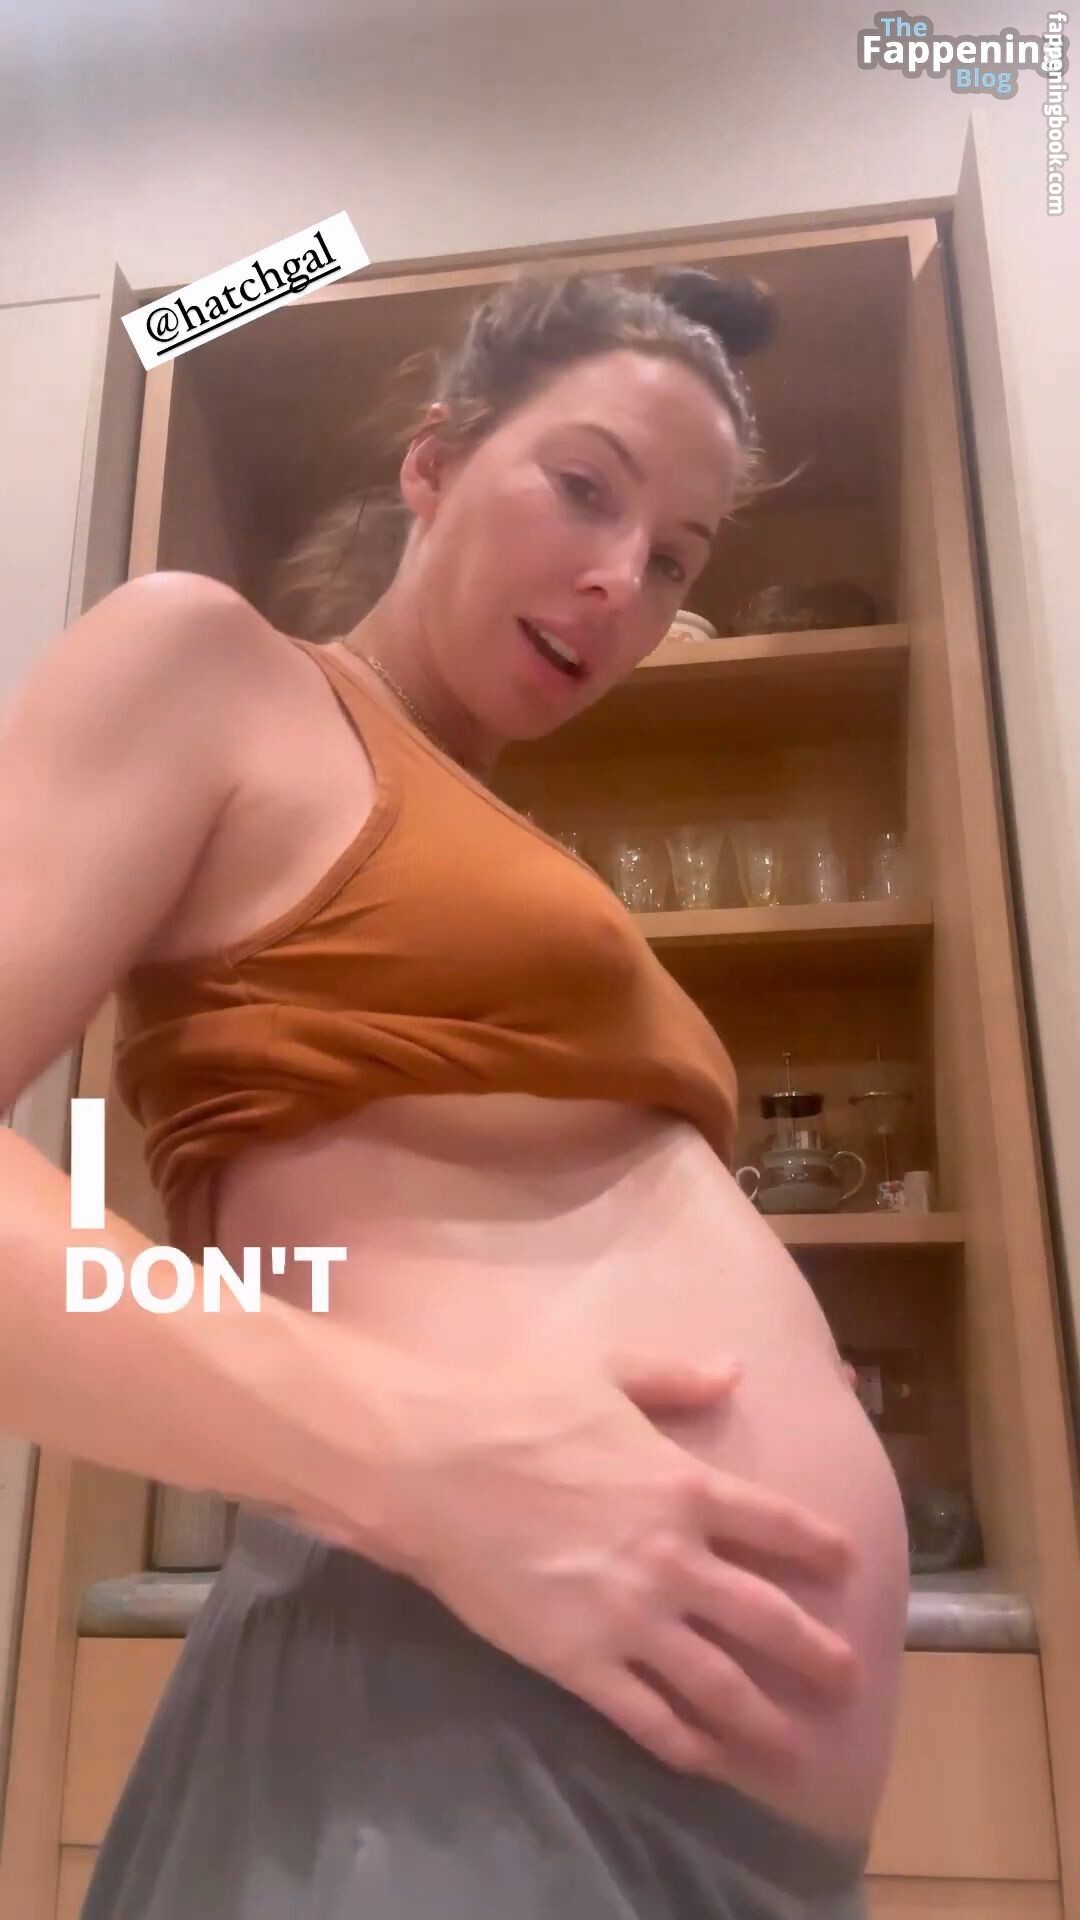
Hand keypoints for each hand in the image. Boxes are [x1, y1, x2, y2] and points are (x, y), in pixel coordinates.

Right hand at [373, 1348, 858, 1784]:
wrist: (434, 1467)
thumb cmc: (517, 1406)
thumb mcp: (605, 1369)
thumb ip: (675, 1377)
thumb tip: (735, 1370)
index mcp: (686, 1485)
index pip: (777, 1524)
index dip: (820, 1547)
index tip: (848, 1566)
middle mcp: (675, 1560)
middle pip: (767, 1616)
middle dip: (816, 1652)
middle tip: (849, 1677)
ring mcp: (631, 1618)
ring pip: (720, 1682)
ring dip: (766, 1718)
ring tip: (798, 1748)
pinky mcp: (581, 1662)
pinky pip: (648, 1715)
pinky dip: (685, 1744)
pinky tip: (708, 1760)